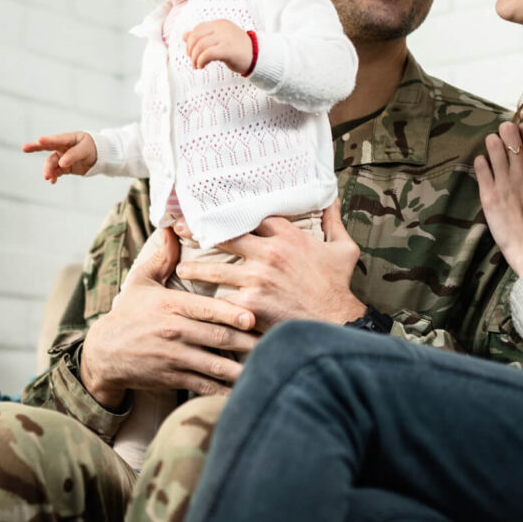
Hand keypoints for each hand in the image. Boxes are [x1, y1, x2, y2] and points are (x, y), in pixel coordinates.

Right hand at [22, 131, 96, 182]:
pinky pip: (56, 172)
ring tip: (47, 177)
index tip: (40, 140)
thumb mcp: (86, 150)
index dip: (48, 140)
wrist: (99, 156)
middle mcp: (62, 147)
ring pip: (51, 163)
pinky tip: (52, 181)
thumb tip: (61, 163)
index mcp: (68, 138)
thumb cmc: (92, 147)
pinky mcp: (64, 167)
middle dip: (35, 147)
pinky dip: (53, 176)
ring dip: (48, 169)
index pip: (57, 139)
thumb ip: (73, 155)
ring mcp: (62, 157)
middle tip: (24, 148)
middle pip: (47, 147)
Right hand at [79, 227, 259, 409]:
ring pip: (215, 364)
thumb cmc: (128, 314)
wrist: (104, 353)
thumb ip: (162, 257)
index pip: (205, 309)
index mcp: (170, 305)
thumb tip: (174, 228)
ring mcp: (173, 357)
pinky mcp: (173, 378)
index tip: (252, 316)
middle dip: (247, 341)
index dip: (231, 313)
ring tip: (267, 367)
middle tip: (275, 341)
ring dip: (242, 368)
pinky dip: (225, 391)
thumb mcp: (140, 282)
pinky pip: (204, 386)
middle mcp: (173, 331)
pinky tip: (245, 390)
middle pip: (217, 337)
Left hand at [173, 200, 365, 332]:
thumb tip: (332, 197)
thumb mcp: (343, 249)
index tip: (217, 213)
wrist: (336, 323)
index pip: (252, 217)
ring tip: (181, 269)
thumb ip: (333, 221)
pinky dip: (209, 302)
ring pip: (216, 268)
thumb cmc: (338, 287)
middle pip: (225, 235)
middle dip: (200, 230)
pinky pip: (222, 299)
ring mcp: (256, 277)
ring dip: (196, 268)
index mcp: (287, 235)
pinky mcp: (249, 302)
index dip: (234, 215)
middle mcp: (268, 252)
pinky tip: (196, 303)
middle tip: (179, 228)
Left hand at [184, 20, 253, 72]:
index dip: (191, 42)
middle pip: (196, 36)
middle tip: (193, 61)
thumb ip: (203, 37)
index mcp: (220, 24)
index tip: (192, 54)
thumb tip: (184, 35)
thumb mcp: (220, 40)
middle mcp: (222, 28)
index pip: (198, 29)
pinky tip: (202, 66)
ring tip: (197, 66)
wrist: (259, 56)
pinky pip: (207, 54)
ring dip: (195, 58)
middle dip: (190, 50)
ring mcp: (225, 37)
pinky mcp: (227, 49)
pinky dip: (201, 61)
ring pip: (200, 45)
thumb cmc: (238, 50)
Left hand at [473, 120, 522, 275]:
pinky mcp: (489, 193)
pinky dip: (482, 161)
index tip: (521, 134)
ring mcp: (505, 181)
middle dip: (505, 131)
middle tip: (504, 137)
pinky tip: (484, 165)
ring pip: (493, 145)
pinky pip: (480, 165)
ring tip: (493, 148)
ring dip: (492, 143)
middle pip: (509, 133)